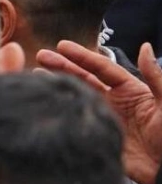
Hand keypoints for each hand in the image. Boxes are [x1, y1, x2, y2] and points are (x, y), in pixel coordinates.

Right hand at [36, 41, 161, 183]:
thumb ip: (156, 76)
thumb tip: (146, 47)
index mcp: (129, 91)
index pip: (100, 68)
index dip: (81, 56)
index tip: (61, 46)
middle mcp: (112, 102)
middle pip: (82, 79)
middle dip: (61, 66)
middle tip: (40, 55)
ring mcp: (101, 119)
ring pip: (73, 98)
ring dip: (56, 86)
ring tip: (34, 76)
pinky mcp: (94, 137)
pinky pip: (72, 123)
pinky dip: (57, 113)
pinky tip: (42, 106)